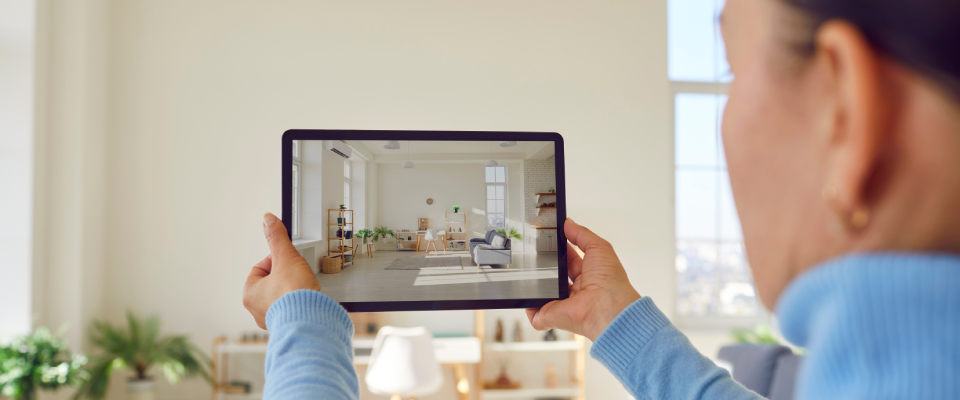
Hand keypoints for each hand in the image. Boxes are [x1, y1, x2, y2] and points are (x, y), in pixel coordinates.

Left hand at [243, 213, 321, 328]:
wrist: (310, 320)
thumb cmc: (294, 296)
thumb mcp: (285, 258)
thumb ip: (277, 238)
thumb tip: (268, 221)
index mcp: (250, 293)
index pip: (261, 267)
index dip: (277, 260)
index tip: (288, 261)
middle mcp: (257, 309)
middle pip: (272, 282)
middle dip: (286, 277)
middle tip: (297, 276)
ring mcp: (272, 319)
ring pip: (282, 297)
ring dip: (292, 292)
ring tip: (302, 290)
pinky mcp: (287, 326)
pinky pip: (291, 310)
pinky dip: (299, 304)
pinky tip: (306, 301)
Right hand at [526, 219, 641, 340]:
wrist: (606, 309)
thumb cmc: (610, 282)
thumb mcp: (599, 248)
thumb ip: (582, 234)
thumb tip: (568, 223)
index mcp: (589, 275)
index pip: (570, 260)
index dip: (560, 249)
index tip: (549, 238)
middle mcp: (576, 291)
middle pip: (555, 275)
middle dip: (544, 264)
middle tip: (533, 251)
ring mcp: (563, 304)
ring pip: (543, 292)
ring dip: (535, 282)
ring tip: (526, 268)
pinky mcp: (551, 315)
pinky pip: (534, 313)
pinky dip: (528, 306)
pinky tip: (524, 294)